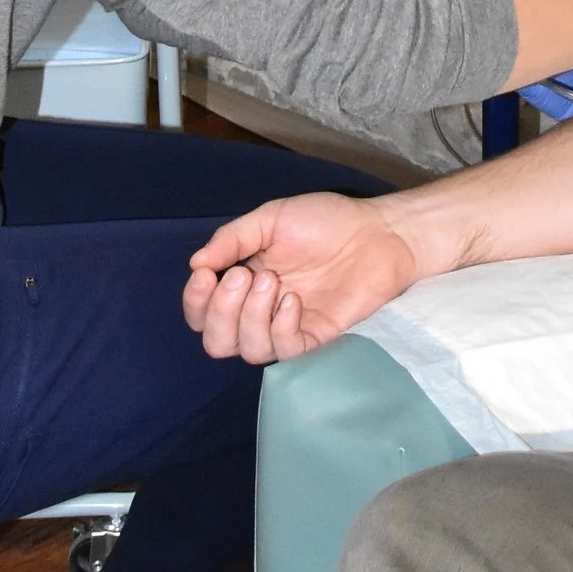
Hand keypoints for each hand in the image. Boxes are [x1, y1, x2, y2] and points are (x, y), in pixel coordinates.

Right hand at [183, 192, 419, 366]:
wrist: (377, 232)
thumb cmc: (326, 221)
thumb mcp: (272, 219)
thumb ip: (233, 239)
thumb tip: (195, 265)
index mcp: (243, 282)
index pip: (203, 312)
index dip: (196, 302)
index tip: (205, 276)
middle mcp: (259, 311)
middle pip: (217, 341)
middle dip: (220, 313)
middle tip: (242, 277)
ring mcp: (287, 327)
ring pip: (247, 350)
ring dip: (250, 317)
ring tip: (272, 282)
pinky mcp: (315, 337)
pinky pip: (285, 352)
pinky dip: (280, 329)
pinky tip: (292, 301)